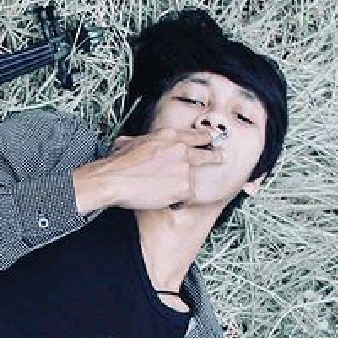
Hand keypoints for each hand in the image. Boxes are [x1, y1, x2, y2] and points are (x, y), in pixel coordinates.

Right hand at [72, 127, 223, 213]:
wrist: (115, 180)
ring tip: (171, 192)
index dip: (206, 139)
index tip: (212, 141)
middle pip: (206, 154)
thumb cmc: (118, 164)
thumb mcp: (133, 142)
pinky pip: (187, 197)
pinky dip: (178, 201)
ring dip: (184, 186)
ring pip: (193, 179)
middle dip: (215, 156)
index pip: (197, 136)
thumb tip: (134, 143)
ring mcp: (184, 169)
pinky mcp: (183, 187)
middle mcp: (181, 150)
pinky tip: (167, 201)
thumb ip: (146, 142)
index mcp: (170, 136)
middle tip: (222, 158)